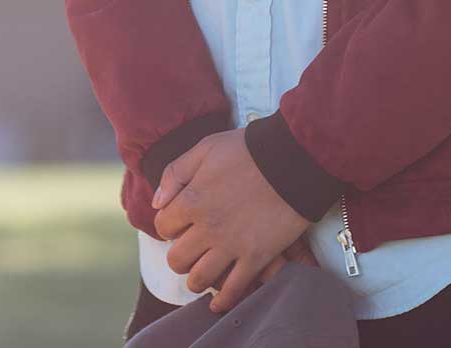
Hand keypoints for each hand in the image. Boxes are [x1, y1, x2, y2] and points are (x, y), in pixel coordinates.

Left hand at [152, 130, 312, 312]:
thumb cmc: (250, 149)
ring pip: (200, 279)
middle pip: (177, 259)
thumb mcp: (206, 148)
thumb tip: (157, 202)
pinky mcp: (257, 257)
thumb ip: (175, 173)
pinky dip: (224, 301)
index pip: (163, 227)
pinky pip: (234, 289)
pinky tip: (219, 303)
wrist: (293, 158)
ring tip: (203, 273)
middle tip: (191, 250)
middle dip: (180, 256)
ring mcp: (232, 245)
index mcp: (192, 200)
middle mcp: (208, 227)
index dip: (169, 227)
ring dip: (197, 280)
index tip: (180, 225)